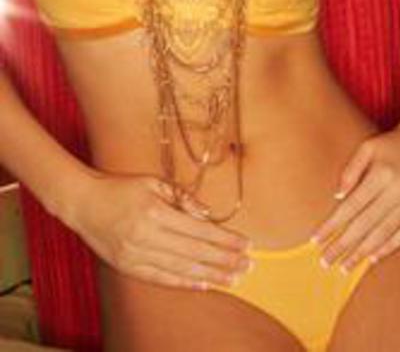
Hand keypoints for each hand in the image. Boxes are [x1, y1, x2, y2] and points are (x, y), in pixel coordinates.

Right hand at [65, 171, 252, 289]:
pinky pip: (161, 278)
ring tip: (233, 278)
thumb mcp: (153, 182)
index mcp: (155, 212)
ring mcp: (136, 255)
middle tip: (248, 266)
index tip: (246, 244)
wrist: (83, 203)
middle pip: (194, 252)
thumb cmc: (121, 188)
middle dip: (224, 260)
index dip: (225, 239)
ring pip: (181, 268)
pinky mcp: (128, 267)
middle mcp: (146, 236)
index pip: (199, 230)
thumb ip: (182, 197)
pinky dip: (184, 282)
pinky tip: (204, 284)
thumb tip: (207, 214)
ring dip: (211, 275)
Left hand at [311, 124, 399, 270]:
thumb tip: (337, 197)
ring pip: (383, 234)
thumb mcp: (368, 147)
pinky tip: (371, 259)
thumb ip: (351, 170)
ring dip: (362, 253)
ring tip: (345, 266)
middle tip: (326, 261)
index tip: (317, 240)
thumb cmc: (392, 145)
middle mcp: (399, 191)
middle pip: (365, 224)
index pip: (352, 206)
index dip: (333, 225)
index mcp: (383, 174)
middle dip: (343, 245)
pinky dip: (387, 249)